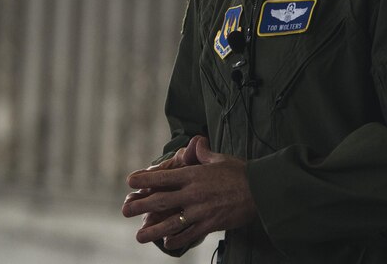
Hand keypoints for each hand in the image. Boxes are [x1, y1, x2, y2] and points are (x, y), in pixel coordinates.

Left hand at [121, 136, 257, 251]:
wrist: (261, 190)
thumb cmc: (241, 172)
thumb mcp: (220, 158)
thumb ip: (204, 154)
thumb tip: (197, 143)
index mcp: (194, 175)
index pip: (164, 177)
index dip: (145, 179)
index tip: (130, 181)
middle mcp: (193, 193)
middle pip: (161, 200)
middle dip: (141, 205)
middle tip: (124, 210)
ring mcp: (201, 211)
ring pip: (172, 222)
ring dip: (154, 229)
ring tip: (139, 236)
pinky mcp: (211, 224)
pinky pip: (190, 234)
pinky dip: (178, 239)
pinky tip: (167, 243)